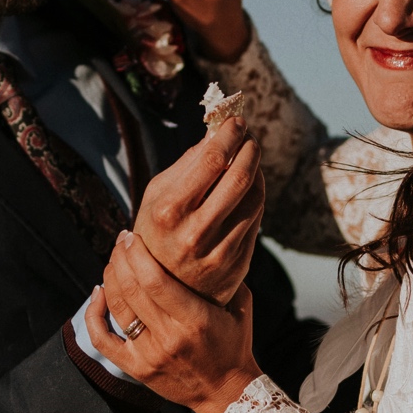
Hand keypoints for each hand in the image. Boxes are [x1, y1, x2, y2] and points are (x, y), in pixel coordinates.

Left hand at [88, 231, 261, 412]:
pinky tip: (98, 294)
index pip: (155, 281)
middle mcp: (170, 337)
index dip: (137, 255)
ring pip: (117, 309)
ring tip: (113, 262)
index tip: (132, 237)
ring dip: (110, 279)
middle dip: (121, 259)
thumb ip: (225, 276)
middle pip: (132, 290)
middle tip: (121, 242)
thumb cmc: (234, 344)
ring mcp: (149, 355)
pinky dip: (93, 314)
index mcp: (195, 319)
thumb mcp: (240, 306)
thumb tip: (210, 242)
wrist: (226, 392)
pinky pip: (103, 340)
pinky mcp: (136, 369)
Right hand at [132, 114, 262, 304]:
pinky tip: (250, 183)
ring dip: (257, 170)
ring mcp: (219, 251)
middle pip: (240, 177)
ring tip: (250, 156)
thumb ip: (186, 164)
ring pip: (254, 197)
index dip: (229, 135)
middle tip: (249, 136)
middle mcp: (194, 233)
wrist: (161, 291)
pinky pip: (256, 218)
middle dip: (249, 149)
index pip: (212, 160)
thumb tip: (216, 131)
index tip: (236, 122)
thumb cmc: (156, 232)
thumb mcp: (156, 196)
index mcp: (169, 211)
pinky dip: (256, 194)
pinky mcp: (237, 263)